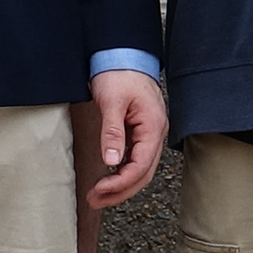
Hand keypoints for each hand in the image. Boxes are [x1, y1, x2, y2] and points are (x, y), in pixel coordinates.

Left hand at [86, 68, 169, 207]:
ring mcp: (149, 133)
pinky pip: (135, 158)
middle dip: (120, 191)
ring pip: (140, 168)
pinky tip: (108, 178)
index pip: (141, 165)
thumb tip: (111, 162)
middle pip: (143, 173)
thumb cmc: (119, 72)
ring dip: (120, 184)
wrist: (122, 53)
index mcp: (153, 126)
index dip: (121, 183)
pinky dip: (122, 172)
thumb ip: (112, 132)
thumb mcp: (112, 100)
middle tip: (96, 200)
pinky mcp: (140, 131)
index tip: (99, 190)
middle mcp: (156, 133)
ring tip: (98, 195)